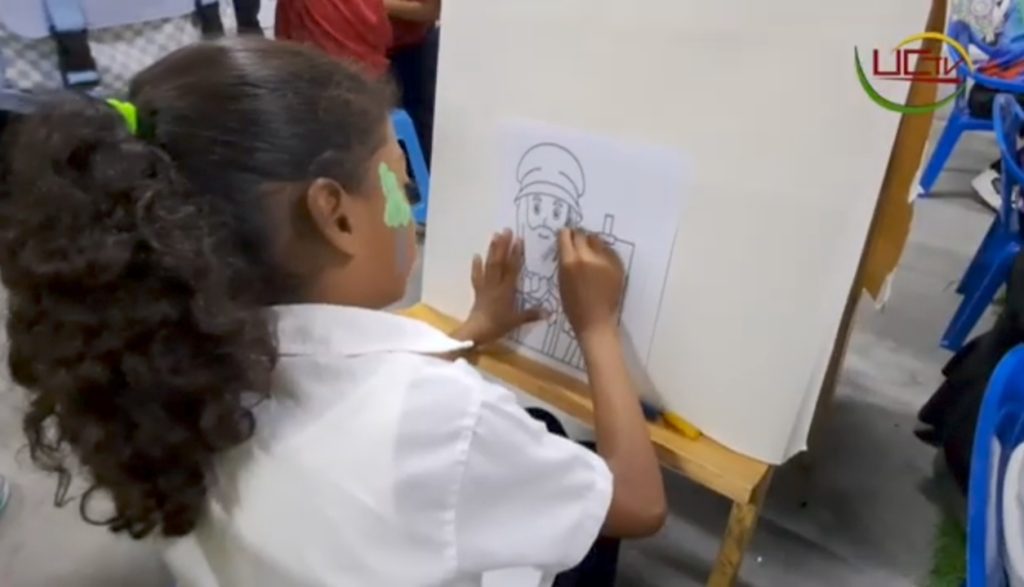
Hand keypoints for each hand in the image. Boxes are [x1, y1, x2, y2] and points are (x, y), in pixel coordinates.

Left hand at [454, 229, 543, 344]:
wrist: (476, 331)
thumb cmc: (497, 325)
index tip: (518, 240)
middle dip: (502, 246)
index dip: (515, 254)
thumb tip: (549, 312)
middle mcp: (495, 284)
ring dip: (491, 250)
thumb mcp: (516, 321)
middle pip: (499, 262)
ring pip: (489, 265)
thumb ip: (531, 315)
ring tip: (494, 236)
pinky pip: (477, 276)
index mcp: (506, 290)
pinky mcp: (477, 291)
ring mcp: (485, 286)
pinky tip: (476, 256)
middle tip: (506, 230)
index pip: (512, 268)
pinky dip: (476, 266)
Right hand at [558, 229, 624, 340]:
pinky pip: (609, 251)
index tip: (565, 236)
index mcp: (569, 261)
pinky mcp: (617, 265)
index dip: (565, 234)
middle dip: (578, 236)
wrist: (596, 321)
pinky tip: (601, 261)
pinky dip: (604, 253)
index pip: (565, 235)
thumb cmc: (573, 306)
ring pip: (597, 240)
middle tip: (578, 241)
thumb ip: (564, 262)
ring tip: (591, 250)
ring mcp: (604, 260)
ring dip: (592, 242)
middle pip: (582, 234)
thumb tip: (567, 248)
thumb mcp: (561, 282)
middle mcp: (587, 257)